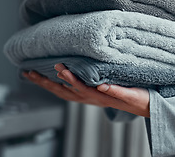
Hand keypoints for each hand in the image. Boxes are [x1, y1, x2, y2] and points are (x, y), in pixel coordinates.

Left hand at [22, 64, 149, 116]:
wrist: (144, 106)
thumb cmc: (139, 100)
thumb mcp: (132, 95)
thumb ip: (117, 91)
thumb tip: (102, 86)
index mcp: (101, 97)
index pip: (81, 87)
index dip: (70, 78)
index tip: (60, 68)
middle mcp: (92, 98)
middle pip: (65, 91)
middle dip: (47, 83)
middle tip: (30, 73)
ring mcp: (90, 98)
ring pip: (64, 92)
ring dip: (48, 84)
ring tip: (33, 75)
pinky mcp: (92, 95)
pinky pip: (70, 91)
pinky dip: (58, 85)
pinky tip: (53, 79)